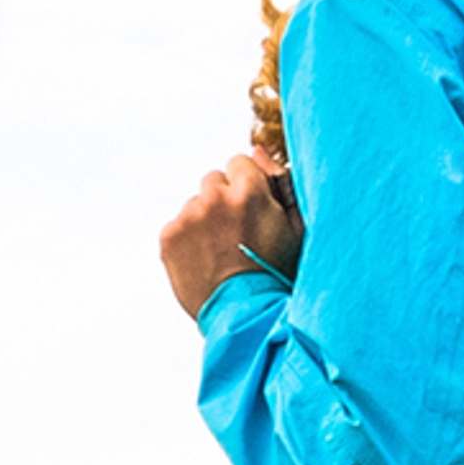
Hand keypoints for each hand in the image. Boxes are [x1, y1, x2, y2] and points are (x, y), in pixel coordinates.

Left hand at [160, 151, 300, 317]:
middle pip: (213, 181)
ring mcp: (188, 218)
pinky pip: (177, 226)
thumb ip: (279, 183)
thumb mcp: (294, 227)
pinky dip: (187, 239)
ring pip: (195, 205)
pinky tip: (204, 260)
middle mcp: (214, 199)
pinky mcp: (168, 238)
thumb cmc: (278, 273)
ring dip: (205, 220)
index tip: (251, 211)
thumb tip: (256, 149)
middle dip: (223, 200)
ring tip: (221, 252)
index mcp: (249, 192)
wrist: (246, 315)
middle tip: (236, 234)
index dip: (247, 187)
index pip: (239, 162)